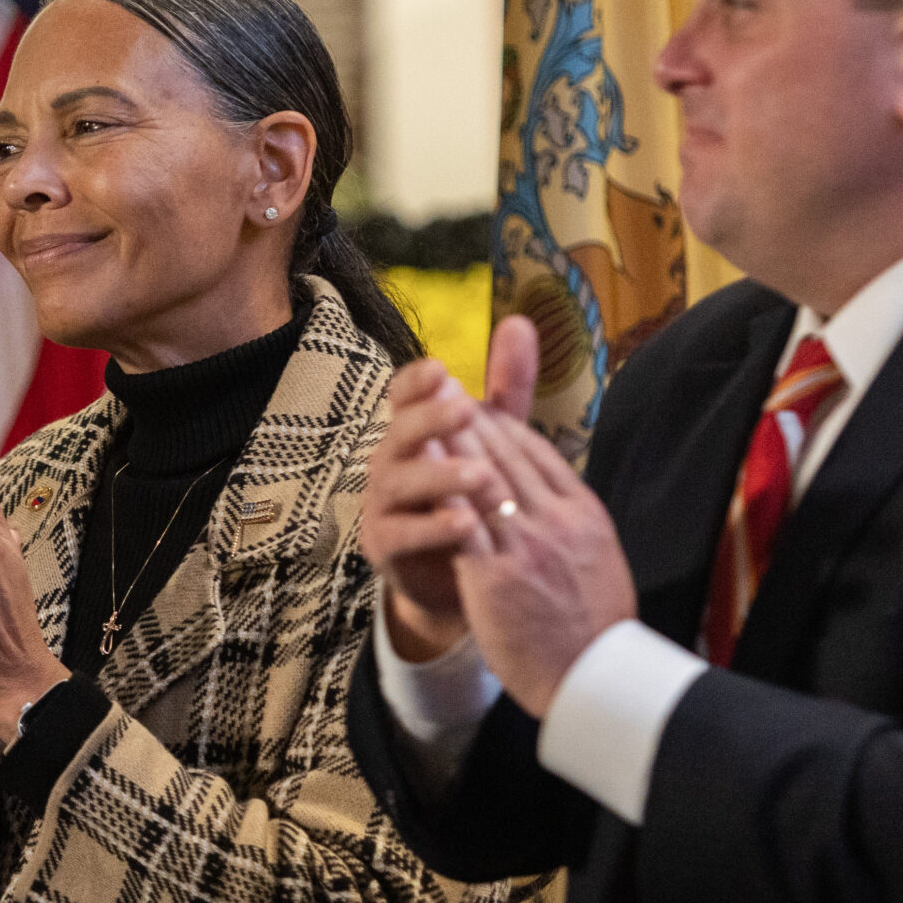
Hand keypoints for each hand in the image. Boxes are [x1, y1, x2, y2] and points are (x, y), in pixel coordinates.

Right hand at [358, 308, 550, 660]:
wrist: (459, 581)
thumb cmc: (473, 500)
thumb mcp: (495, 442)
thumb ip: (506, 388)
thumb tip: (519, 321)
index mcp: (415, 431)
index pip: (404, 394)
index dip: (416, 380)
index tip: (440, 369)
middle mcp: (391, 461)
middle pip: (400, 431)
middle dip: (431, 420)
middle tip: (466, 410)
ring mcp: (383, 504)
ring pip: (399, 482)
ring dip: (439, 476)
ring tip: (480, 474)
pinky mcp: (384, 548)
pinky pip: (400, 534)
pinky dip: (432, 528)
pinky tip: (466, 524)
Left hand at [449, 401, 637, 718]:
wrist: (595, 677)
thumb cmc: (596, 627)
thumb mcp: (601, 558)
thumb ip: (576, 523)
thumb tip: (559, 499)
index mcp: (585, 515)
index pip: (541, 455)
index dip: (505, 428)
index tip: (480, 409)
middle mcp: (558, 521)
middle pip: (509, 457)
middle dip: (472, 420)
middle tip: (445, 389)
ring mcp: (527, 547)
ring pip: (484, 480)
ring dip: (452, 443)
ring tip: (427, 414)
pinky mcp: (497, 577)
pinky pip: (463, 525)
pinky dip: (442, 494)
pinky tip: (421, 473)